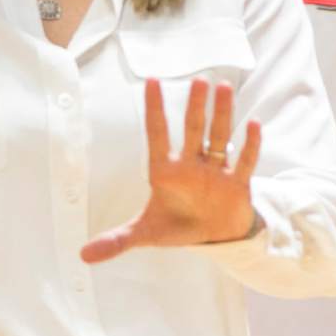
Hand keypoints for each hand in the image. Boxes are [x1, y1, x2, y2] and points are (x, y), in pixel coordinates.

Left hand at [81, 78, 260, 262]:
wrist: (213, 238)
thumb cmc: (177, 225)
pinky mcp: (237, 185)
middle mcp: (190, 165)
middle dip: (194, 107)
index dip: (154, 110)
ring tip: (223, 87)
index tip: (151, 81)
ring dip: (222, 115)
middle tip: (197, 80)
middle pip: (193, 130)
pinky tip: (253, 125)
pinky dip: (249, 146)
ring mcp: (215, 171)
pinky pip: (244, 162)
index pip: (158, 134)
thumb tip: (82, 255)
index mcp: (165, 171)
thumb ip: (117, 240)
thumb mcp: (146, 233)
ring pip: (218, 138)